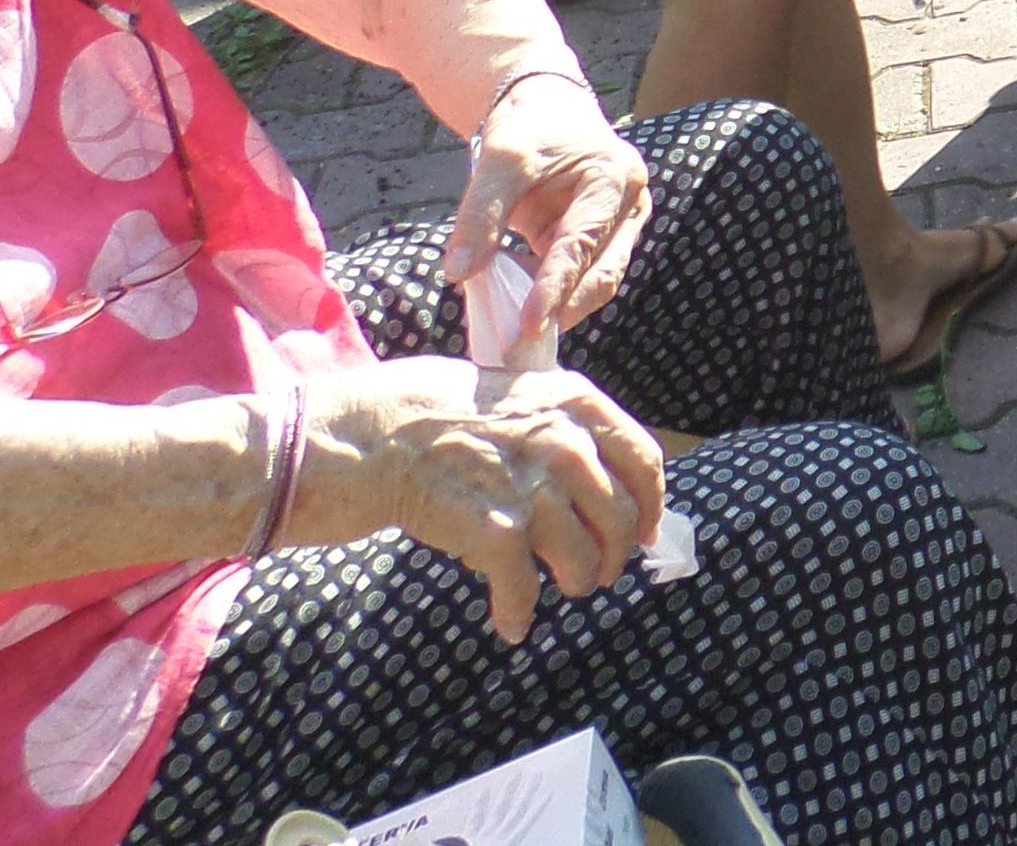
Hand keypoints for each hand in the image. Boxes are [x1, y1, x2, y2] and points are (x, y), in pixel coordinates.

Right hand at [303, 357, 666, 643]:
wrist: (367, 438)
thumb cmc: (431, 414)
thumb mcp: (514, 393)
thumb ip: (559, 424)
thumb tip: (595, 470)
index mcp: (576, 402)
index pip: (643, 459)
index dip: (649, 504)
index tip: (645, 531)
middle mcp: (565, 441)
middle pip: (620, 517)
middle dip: (613, 554)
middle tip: (597, 573)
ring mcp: (533, 486)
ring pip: (583, 558)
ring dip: (576, 583)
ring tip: (560, 591)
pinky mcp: (497, 529)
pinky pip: (524, 588)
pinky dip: (518, 612)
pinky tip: (510, 622)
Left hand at [441, 75, 647, 348]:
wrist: (544, 109)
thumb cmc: (529, 126)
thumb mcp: (500, 160)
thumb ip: (481, 216)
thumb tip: (458, 273)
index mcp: (614, 179)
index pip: (582, 245)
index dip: (555, 287)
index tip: (528, 325)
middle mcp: (629, 205)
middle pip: (602, 272)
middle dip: (564, 310)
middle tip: (522, 345)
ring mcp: (619, 225)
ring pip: (595, 280)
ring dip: (560, 308)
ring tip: (518, 336)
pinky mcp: (601, 239)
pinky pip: (580, 275)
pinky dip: (553, 295)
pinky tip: (522, 311)